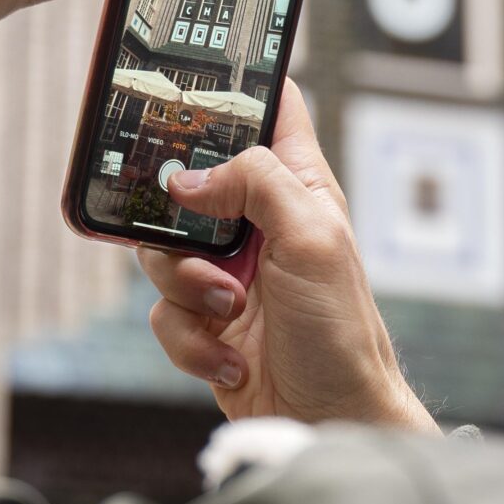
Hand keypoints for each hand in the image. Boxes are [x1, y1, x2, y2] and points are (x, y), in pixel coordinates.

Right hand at [138, 84, 438, 433]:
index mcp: (296, 188)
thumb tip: (189, 176)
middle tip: (199, 240)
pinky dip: (190, 339)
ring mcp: (228, 273)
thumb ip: (255, 184)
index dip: (234, 90)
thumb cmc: (342, 332)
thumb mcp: (312, 239)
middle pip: (186, 184)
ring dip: (189, 287)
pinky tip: (231, 357)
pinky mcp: (206, 322)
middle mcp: (259, 224)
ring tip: (230, 311)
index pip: (267, 113)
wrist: (330, 420)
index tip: (192, 84)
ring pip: (161, 253)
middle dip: (179, 220)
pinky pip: (163, 313)